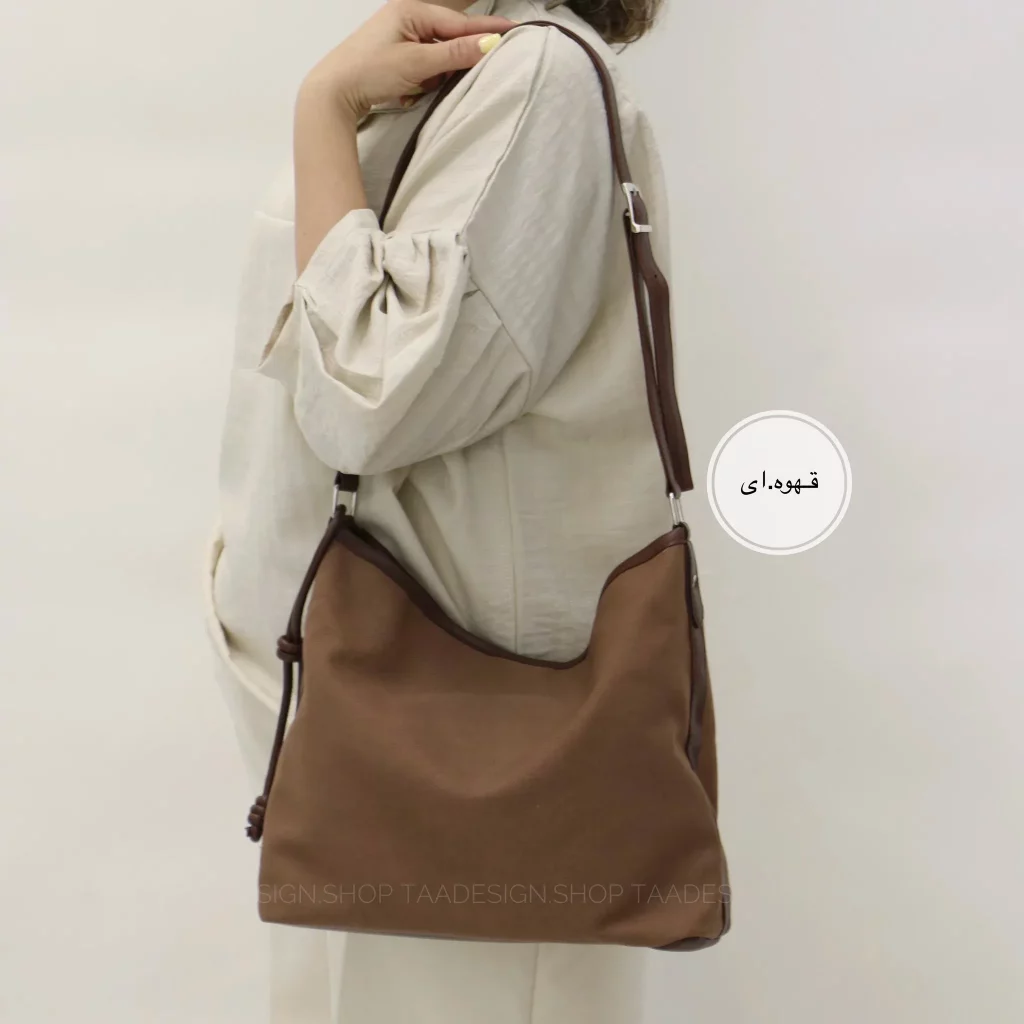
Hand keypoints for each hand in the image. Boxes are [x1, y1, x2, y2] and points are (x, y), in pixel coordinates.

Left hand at [300, 0, 517, 121]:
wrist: (333, 92)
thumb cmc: (369, 71)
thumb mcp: (418, 62)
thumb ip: (455, 53)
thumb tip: (488, 45)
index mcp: (412, 11)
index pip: (459, 23)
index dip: (487, 32)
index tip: (514, 33)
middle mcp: (406, 19)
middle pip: (448, 38)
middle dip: (454, 59)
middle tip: (459, 74)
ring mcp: (399, 39)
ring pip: (436, 56)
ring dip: (435, 74)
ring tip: (417, 86)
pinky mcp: (393, 59)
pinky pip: (422, 67)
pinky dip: (421, 81)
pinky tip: (407, 90)